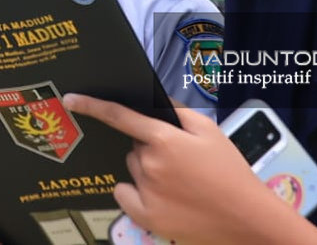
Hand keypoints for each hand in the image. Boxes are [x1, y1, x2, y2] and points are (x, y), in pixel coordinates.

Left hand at [62, 94, 316, 244]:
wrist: (245, 217)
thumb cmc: (230, 171)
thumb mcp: (209, 131)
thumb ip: (177, 112)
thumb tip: (154, 102)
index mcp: (164, 139)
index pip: (119, 116)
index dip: (92, 105)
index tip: (71, 99)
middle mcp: (150, 165)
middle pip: (134, 148)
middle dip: (150, 149)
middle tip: (179, 161)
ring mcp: (146, 192)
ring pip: (133, 170)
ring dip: (146, 171)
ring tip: (179, 182)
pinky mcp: (147, 217)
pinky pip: (125, 194)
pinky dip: (136, 193)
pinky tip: (162, 197)